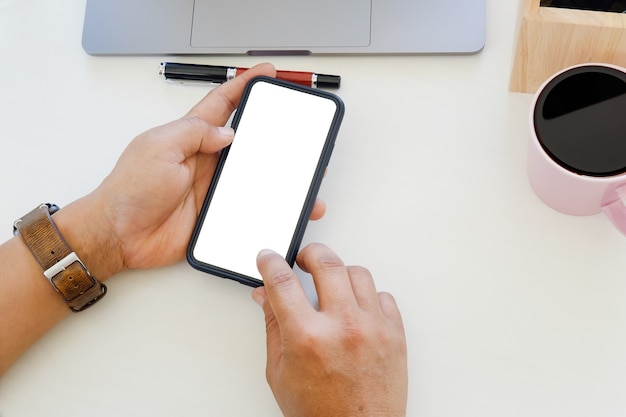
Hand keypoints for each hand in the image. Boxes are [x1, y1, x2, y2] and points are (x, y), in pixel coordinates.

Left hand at [63, 63, 325, 278]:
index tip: (267, 74)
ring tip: (301, 175)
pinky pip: (248, 207)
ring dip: (276, 175)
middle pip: (246, 140)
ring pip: (253, 176)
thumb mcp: (158, 148)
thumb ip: (193, 133)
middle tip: (297, 129)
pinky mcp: (216, 214)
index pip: (223, 104)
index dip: (244, 86)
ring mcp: (212, 188)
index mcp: (190, 136)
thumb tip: (227, 131)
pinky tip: (279, 209)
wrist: (120, 235)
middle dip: (272, 132)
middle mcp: (205, 160)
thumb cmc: (129, 190)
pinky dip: (266, 207)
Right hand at [253, 243, 407, 416]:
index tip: (269, 257)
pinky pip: (383, 296)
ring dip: (339, 274)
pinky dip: (367, 297)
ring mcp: (373, 328)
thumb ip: (273, 327)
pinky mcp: (395, 334)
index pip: (283, 282)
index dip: (271, 262)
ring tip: (331, 287)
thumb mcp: (281, 373)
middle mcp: (343, 327)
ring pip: (357, 273)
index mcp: (307, 338)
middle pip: (326, 263)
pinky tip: (356, 309)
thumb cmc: (320, 413)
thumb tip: (265, 296)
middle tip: (303, 260)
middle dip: (310, 253)